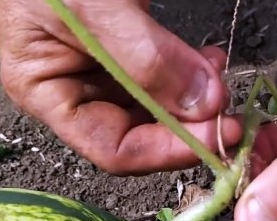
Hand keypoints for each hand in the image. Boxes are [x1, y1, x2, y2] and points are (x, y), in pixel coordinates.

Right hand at [0, 0, 242, 175]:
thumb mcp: (92, 7)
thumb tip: (206, 105)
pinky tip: (211, 60)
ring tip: (221, 76)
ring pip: (159, 104)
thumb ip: (146, 57)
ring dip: (196, 99)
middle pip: (140, 131)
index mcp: (46, 91)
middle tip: (230, 113)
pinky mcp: (130, 44)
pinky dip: (192, 72)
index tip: (215, 134)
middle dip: (188, 124)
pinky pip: (166, 73)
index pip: (111, 146)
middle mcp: (75, 87)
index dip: (165, 150)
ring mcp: (104, 66)